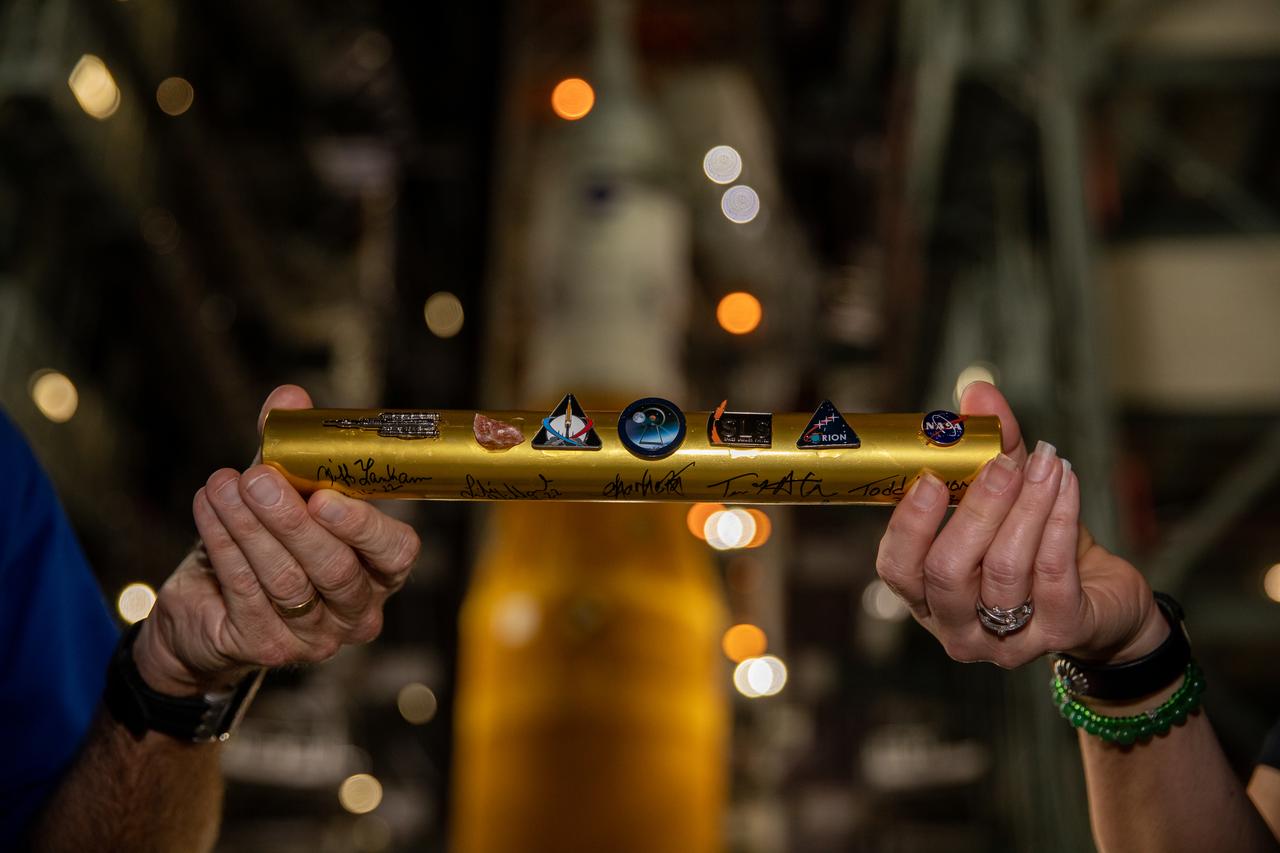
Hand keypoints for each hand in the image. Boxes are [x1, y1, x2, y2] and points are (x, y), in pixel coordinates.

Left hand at [134, 385, 420, 695]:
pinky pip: (245, 592)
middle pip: (335, 570)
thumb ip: (292, 450)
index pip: (395, 553)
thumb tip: (289, 398)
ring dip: (249, 527)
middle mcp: (356, 612)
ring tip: (222, 485)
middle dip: (292, 521)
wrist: (210, 612)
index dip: (364, 527)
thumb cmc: (266, 545)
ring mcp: (313, 637)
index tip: (326, 495)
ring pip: (285, 580)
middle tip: (259, 477)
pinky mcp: (264, 647)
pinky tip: (208, 508)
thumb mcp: (285, 495)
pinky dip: (223, 545)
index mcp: (380, 572)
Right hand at [874, 382, 1168, 668]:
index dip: (908, 526)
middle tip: (1002, 462)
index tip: (930, 479)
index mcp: (925, 595)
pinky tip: (1068, 482)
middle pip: (949, 571)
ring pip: (1006, 569)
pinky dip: (1061, 519)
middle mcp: (956, 627)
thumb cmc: (1034, 547)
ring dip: (1028, 505)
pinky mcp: (1059, 632)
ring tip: (1047, 461)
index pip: (897, 568)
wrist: (1101, 599)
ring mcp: (1006, 640)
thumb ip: (986, 448)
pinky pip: (1054, 572)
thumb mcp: (1005, 498)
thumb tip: (978, 392)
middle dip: (978, 509)